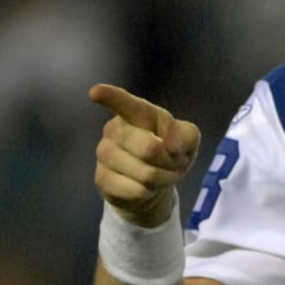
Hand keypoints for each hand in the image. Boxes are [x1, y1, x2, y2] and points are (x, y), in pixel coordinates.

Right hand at [91, 84, 200, 226]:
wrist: (154, 183)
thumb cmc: (170, 151)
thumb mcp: (188, 139)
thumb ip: (185, 135)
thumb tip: (171, 147)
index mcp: (137, 113)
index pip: (123, 102)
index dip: (111, 97)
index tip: (96, 92)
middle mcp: (114, 129)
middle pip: (149, 148)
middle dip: (171, 162)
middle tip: (175, 164)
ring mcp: (104, 153)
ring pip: (144, 173)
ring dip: (163, 179)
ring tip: (163, 176)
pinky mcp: (101, 178)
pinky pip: (133, 190)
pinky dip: (149, 192)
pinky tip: (147, 188)